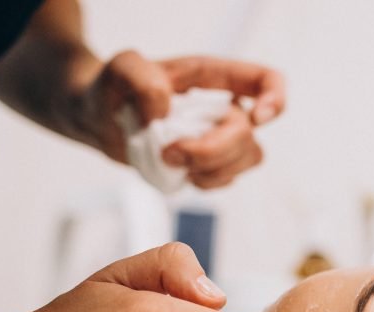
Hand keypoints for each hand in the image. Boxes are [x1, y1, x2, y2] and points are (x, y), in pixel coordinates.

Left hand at [76, 50, 284, 188]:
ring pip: (247, 159)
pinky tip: (179, 172)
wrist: (98, 120)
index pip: (265, 81)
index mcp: (214, 77)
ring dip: (210, 169)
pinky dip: (204, 181)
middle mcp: (224, 107)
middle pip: (249, 133)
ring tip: (171, 160)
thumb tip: (167, 114)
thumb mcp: (119, 69)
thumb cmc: (114, 88)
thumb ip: (141, 81)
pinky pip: (227, 179)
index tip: (255, 118)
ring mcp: (221, 137)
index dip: (274, 100)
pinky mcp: (212, 164)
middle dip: (212, 150)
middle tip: (170, 152)